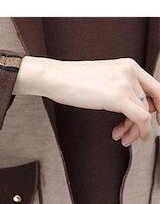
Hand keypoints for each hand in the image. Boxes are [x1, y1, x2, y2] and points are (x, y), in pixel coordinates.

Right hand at [13, 56, 159, 143]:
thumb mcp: (102, 77)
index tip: (156, 119)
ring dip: (137, 130)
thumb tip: (128, 104)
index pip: (155, 88)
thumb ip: (118, 86)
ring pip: (145, 112)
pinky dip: (140, 131)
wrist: (55, 77)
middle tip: (137, 133)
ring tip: (124, 137)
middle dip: (146, 122)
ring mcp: (124, 83)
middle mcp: (130, 71)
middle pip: (150, 102)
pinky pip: (140, 118)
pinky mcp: (117, 96)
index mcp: (128, 65)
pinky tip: (130, 137)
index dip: (159, 107)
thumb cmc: (70, 80)